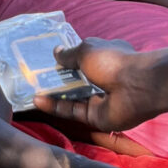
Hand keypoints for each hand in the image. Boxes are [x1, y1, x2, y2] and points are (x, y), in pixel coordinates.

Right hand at [33, 37, 158, 131]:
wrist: (136, 88)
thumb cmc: (113, 62)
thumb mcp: (86, 50)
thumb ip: (69, 54)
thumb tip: (56, 52)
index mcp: (104, 57)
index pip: (83, 58)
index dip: (67, 59)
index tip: (47, 60)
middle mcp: (102, 77)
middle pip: (75, 80)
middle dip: (57, 79)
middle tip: (34, 77)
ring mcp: (99, 98)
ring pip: (71, 97)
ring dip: (52, 94)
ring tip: (31, 89)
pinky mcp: (95, 117)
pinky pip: (72, 111)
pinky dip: (55, 106)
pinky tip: (38, 101)